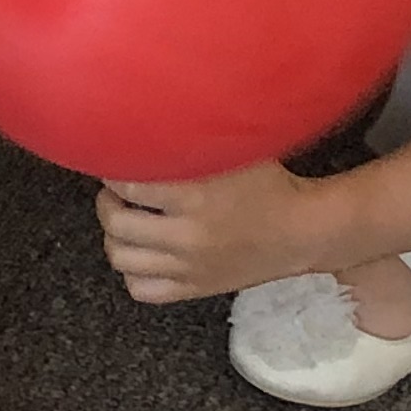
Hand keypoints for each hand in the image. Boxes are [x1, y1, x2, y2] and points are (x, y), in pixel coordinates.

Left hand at [93, 164, 324, 303]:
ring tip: (124, 219)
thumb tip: (152, 120)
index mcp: (196, 199)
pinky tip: (141, 252)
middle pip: (117, 226)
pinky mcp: (194, 288)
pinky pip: (142, 290)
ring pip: (122, 259)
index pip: (129, 187)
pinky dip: (132, 272)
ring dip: (114, 236)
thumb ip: (191, 141)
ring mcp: (189, 268)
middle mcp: (188, 237)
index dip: (113, 171)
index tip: (114, 160)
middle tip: (114, 189)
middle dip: (107, 203)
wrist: (303, 232)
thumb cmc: (269, 185)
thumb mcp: (233, 150)